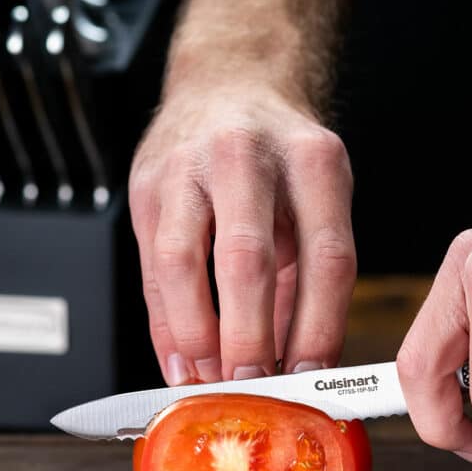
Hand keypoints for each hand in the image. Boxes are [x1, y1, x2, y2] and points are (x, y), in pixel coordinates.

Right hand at [129, 82, 355, 384]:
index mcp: (312, 162)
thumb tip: (304, 365)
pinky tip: (180, 361)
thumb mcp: (317, 198)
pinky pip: (151, 268)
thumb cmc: (278, 155)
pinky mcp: (146, 187)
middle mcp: (247, 156)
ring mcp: (188, 167)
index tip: (311, 375)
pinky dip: (165, 325)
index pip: (325, 256)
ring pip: (184, 264)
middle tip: (253, 385)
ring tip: (211, 380)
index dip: (318, 327)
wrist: (227, 85)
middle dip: (248, 338)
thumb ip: (311, 277)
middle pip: (248, 260)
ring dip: (196, 335)